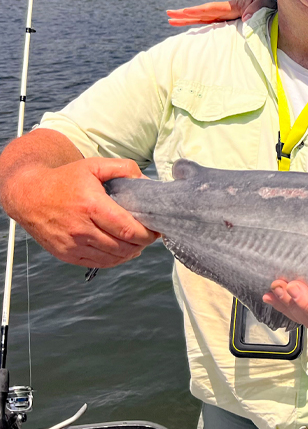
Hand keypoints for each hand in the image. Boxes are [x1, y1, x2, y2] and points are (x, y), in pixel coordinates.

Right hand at [11, 158, 158, 267]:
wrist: (29, 195)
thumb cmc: (64, 180)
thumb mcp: (94, 165)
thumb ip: (124, 168)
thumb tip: (146, 181)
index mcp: (91, 206)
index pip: (128, 230)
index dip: (148, 234)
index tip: (157, 229)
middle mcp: (81, 229)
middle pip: (124, 247)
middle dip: (143, 243)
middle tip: (150, 235)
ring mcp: (72, 244)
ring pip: (113, 258)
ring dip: (131, 252)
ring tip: (137, 242)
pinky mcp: (66, 254)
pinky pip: (99, 263)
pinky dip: (115, 259)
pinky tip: (122, 250)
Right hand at [166, 0, 274, 26]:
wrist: (275, 8)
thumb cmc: (270, 4)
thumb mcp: (265, 3)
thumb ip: (256, 8)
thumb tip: (245, 18)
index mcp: (232, 6)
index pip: (211, 9)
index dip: (199, 11)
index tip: (185, 12)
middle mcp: (225, 11)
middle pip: (202, 13)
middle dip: (185, 14)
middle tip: (168, 15)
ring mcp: (226, 17)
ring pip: (203, 19)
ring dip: (187, 20)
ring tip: (171, 21)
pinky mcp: (229, 22)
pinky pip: (212, 25)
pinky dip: (200, 25)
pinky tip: (190, 29)